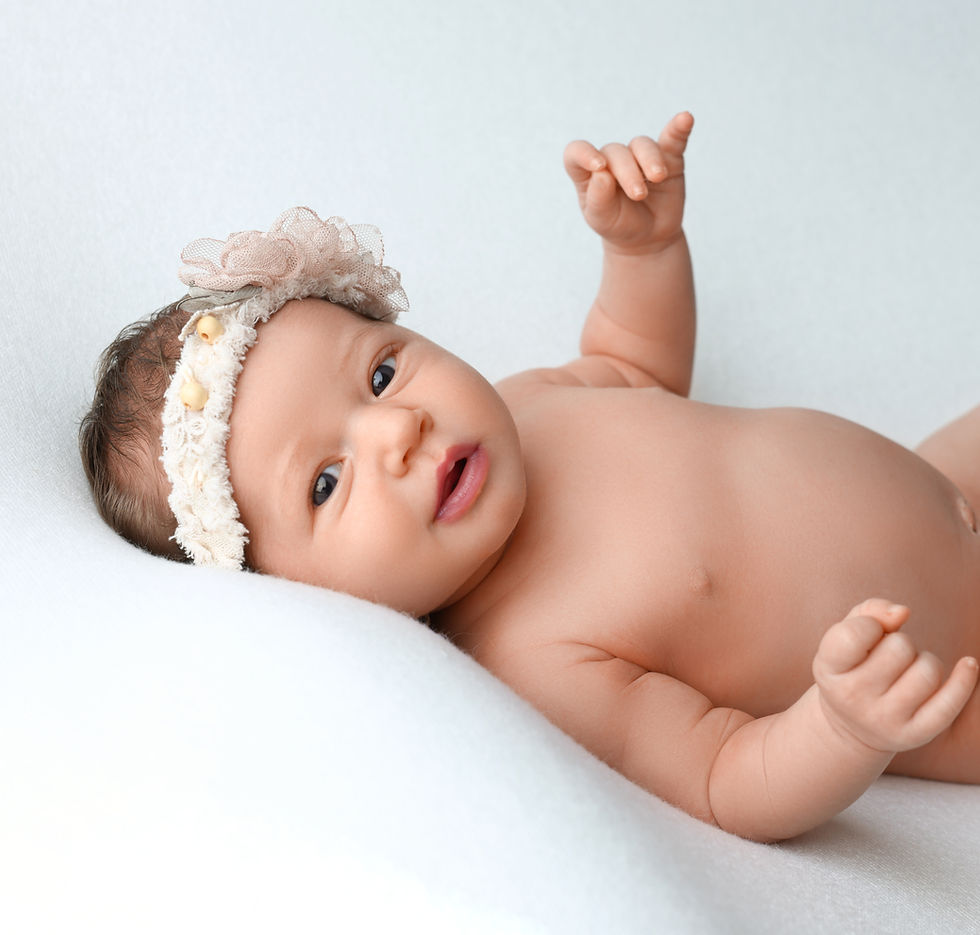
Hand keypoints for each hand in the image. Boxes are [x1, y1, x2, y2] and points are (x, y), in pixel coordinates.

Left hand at [563, 111, 693, 253]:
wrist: (648, 238)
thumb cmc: (619, 226)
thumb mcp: (603, 219)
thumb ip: (598, 198)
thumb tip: (602, 173)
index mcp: (589, 174)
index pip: (576, 153)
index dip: (583, 153)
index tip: (599, 166)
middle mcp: (613, 160)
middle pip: (616, 152)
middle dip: (627, 172)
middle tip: (638, 196)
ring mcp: (640, 156)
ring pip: (642, 145)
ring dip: (649, 160)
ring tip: (657, 178)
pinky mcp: (667, 157)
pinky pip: (672, 138)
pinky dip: (678, 128)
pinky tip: (685, 119)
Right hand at [813, 598, 978, 753]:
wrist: (848, 726)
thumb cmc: (851, 667)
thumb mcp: (844, 637)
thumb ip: (869, 612)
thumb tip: (902, 612)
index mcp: (827, 669)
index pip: (853, 634)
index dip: (870, 624)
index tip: (869, 632)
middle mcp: (852, 698)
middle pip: (899, 648)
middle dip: (901, 643)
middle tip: (889, 657)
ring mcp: (883, 719)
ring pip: (928, 671)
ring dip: (925, 661)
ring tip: (909, 670)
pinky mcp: (913, 735)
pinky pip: (950, 702)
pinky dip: (965, 679)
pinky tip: (969, 664)